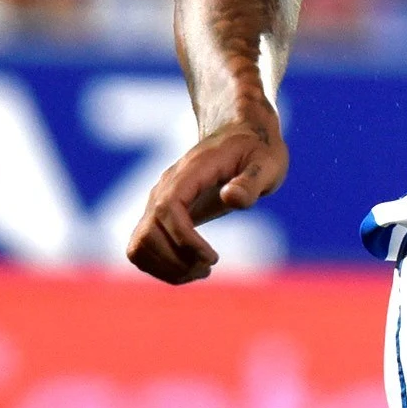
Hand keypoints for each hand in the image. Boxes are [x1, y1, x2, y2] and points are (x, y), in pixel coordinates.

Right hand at [125, 106, 288, 284]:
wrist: (240, 136)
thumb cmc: (257, 150)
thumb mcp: (267, 162)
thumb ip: (251, 180)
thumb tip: (230, 197)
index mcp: (190, 172)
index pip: (168, 208)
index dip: (184, 239)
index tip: (212, 258)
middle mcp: (165, 187)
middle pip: (148, 232)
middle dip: (177, 259)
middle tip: (210, 266)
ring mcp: (158, 202)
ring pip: (138, 245)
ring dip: (165, 268)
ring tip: (201, 271)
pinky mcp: (159, 216)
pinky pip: (142, 247)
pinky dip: (160, 266)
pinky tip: (189, 269)